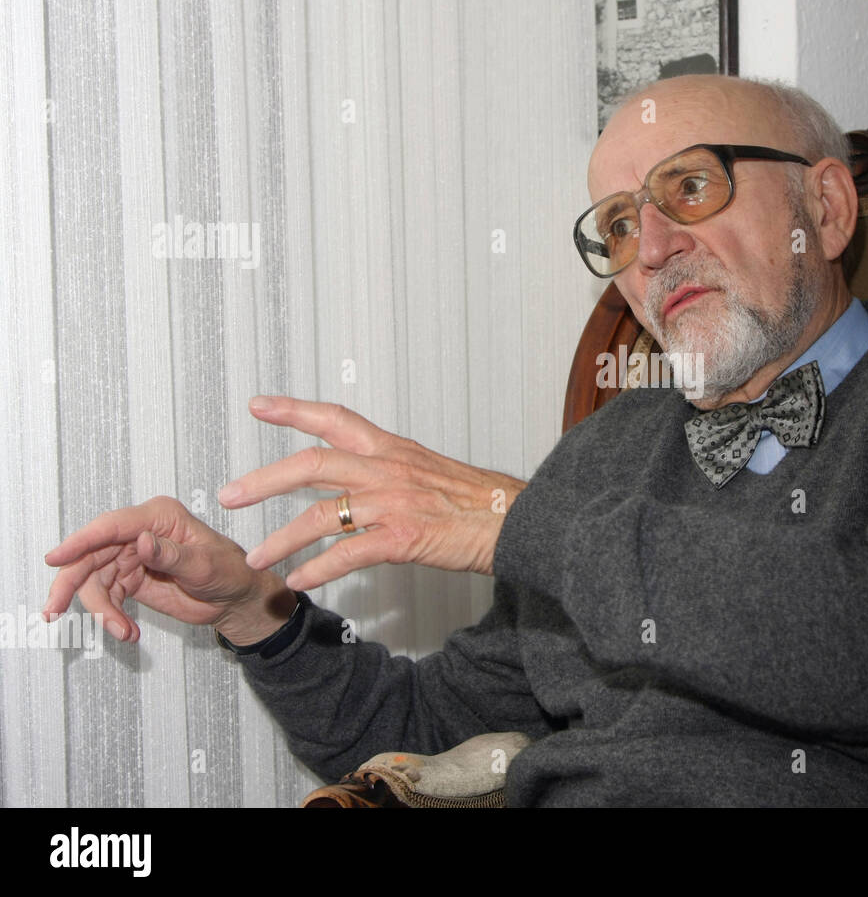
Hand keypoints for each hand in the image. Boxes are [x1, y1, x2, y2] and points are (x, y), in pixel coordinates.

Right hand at [43, 496, 292, 642]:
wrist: (236, 599)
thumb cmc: (230, 572)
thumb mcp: (205, 565)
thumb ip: (172, 555)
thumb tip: (141, 541)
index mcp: (159, 516)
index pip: (111, 526)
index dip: (79, 541)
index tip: (54, 559)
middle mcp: (140, 532)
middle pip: (90, 555)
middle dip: (71, 584)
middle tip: (54, 612)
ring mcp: (131, 555)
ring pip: (93, 580)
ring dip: (101, 610)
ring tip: (123, 632)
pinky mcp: (130, 577)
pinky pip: (106, 596)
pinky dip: (110, 616)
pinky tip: (128, 632)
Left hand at [219, 396, 526, 589]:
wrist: (519, 521)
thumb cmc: (480, 502)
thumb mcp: (431, 471)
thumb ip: (392, 472)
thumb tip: (361, 479)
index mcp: (394, 449)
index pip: (336, 418)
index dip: (295, 410)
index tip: (259, 405)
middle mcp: (388, 469)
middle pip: (312, 464)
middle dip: (264, 480)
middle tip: (230, 494)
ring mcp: (394, 503)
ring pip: (321, 515)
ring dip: (282, 538)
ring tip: (257, 557)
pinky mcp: (404, 538)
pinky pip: (348, 553)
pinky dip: (318, 569)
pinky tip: (299, 581)